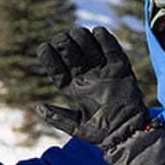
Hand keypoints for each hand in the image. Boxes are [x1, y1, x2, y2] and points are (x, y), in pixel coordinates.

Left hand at [34, 26, 164, 164]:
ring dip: (82, 37)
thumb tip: (37, 107)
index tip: (44, 47)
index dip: (48, 56)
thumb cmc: (99, 132)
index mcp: (70, 87)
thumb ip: (57, 117)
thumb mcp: (75, 127)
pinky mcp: (119, 68)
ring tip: (78, 34)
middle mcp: (84, 76)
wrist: (127, 132)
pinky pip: (111, 50)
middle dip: (64, 43)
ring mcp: (101, 70)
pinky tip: (98, 32)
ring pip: (88, 47)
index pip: (55, 67)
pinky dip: (105, 39)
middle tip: (63, 40)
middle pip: (70, 53)